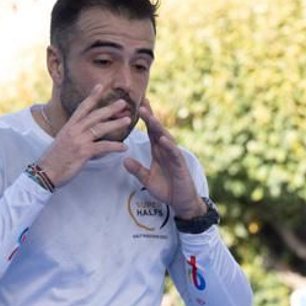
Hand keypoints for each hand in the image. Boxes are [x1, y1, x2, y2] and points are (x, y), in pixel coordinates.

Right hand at [36, 85, 130, 186]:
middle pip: (94, 115)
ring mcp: (78, 140)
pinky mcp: (83, 152)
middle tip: (122, 102)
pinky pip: (103, 147)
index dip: (92, 97)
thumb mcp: (63, 141)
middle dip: (109, 108)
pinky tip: (124, 147)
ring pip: (100, 128)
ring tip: (127, 120)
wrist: (46, 172)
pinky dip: (115, 146)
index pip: (82, 108)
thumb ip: (75, 135)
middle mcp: (74, 130)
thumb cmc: (54, 159)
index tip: (100, 87)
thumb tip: (86, 134)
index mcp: (69, 126)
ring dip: (115, 124)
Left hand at [123, 101, 204, 217]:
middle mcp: (166, 150)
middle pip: (157, 130)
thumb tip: (124, 160)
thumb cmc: (166, 188)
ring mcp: (174, 156)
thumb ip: (137, 170)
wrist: (181, 201)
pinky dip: (168, 146)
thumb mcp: (147, 179)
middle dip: (150, 117)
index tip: (137, 105)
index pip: (150, 131)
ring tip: (149, 117)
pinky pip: (174, 153)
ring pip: (165, 138)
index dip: (145, 119)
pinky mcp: (180, 165)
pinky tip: (162, 139)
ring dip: (158, 127)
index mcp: (158, 150)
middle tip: (141, 104)